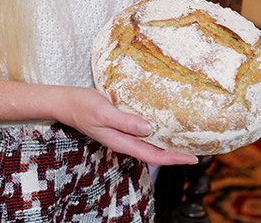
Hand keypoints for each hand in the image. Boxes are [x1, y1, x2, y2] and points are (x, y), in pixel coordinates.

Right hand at [52, 87, 197, 166]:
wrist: (64, 102)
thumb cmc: (81, 105)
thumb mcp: (103, 112)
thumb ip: (124, 122)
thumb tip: (148, 128)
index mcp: (121, 142)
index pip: (153, 156)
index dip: (174, 159)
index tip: (193, 159)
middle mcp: (123, 141)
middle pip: (154, 153)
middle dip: (175, 154)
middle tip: (196, 150)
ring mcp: (121, 134)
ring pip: (149, 144)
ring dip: (166, 144)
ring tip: (184, 140)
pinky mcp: (119, 125)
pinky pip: (141, 133)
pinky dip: (155, 133)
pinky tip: (162, 125)